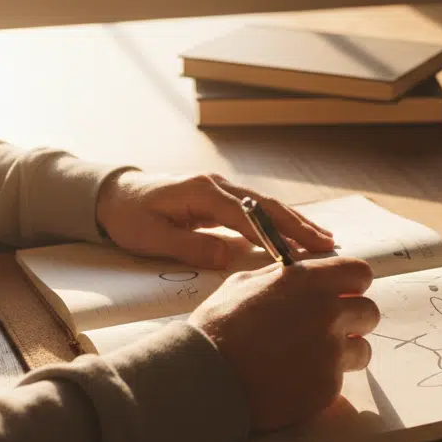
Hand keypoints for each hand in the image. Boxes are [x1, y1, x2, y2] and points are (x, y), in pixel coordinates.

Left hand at [96, 172, 335, 269]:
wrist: (113, 196)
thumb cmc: (129, 218)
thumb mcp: (152, 238)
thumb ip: (191, 246)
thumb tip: (230, 256)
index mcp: (200, 192)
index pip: (247, 215)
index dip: (274, 235)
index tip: (299, 253)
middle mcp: (216, 185)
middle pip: (266, 206)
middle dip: (298, 225)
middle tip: (327, 245)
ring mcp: (220, 188)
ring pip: (266, 205)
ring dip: (295, 222)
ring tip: (324, 239)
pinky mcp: (221, 197)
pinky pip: (257, 209)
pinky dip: (280, 221)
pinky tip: (298, 233)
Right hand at [189, 257, 379, 431]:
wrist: (205, 377)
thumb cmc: (218, 327)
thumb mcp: (244, 283)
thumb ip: (281, 277)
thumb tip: (299, 273)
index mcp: (309, 281)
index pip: (361, 273)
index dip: (352, 285)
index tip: (342, 294)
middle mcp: (328, 313)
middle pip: (369, 312)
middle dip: (353, 320)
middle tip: (327, 330)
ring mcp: (331, 352)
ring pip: (362, 350)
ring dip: (345, 354)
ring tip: (311, 359)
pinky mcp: (328, 386)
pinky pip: (340, 380)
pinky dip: (323, 381)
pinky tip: (295, 380)